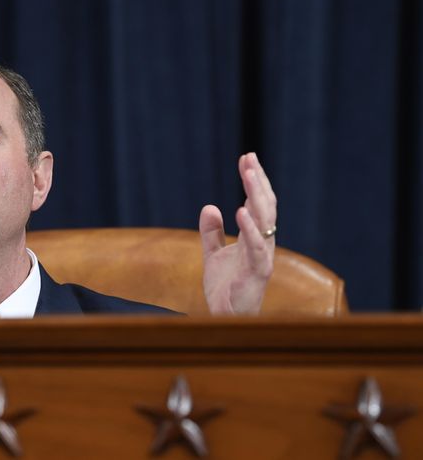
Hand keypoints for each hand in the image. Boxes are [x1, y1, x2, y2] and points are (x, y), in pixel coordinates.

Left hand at [199, 153, 276, 314]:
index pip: (257, 203)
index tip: (246, 158)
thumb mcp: (212, 254)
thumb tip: (210, 206)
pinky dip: (250, 229)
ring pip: (265, 221)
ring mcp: (262, 257)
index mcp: (254, 238)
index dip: (253, 181)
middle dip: (258, 182)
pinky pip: (256, 247)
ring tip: (249, 175)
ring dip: (257, 196)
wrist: (225, 318)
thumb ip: (211, 232)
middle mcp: (263, 244)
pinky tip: (242, 210)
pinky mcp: (257, 272)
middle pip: (265, 206)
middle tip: (249, 158)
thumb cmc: (225, 288)